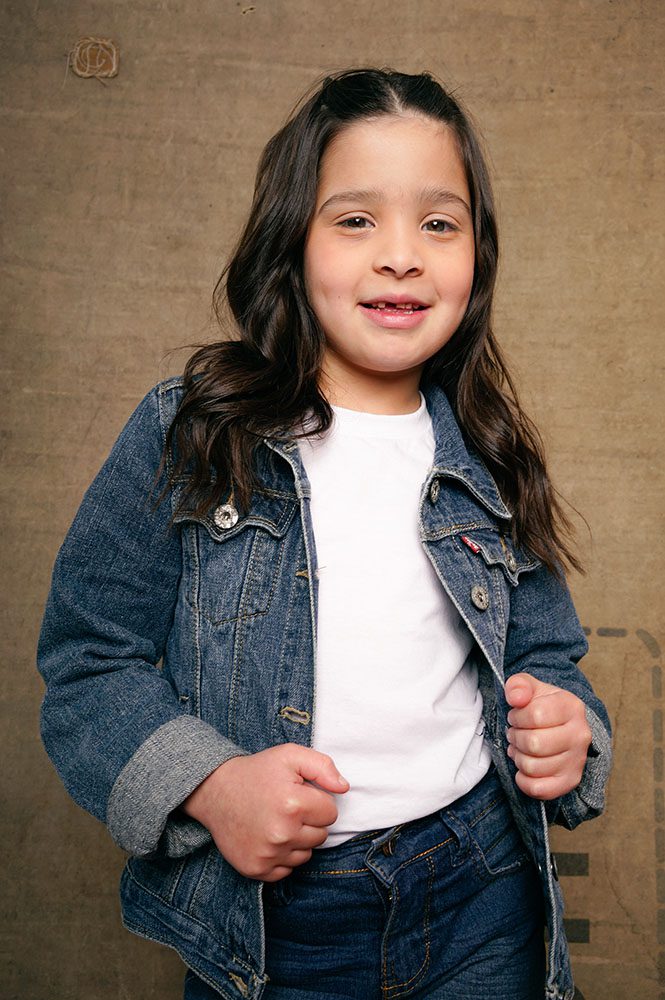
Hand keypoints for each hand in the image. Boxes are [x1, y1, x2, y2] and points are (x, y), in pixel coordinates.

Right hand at [181, 743, 348, 880]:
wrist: (216, 791)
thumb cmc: (258, 772)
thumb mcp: (290, 755)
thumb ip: (323, 766)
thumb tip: (344, 788)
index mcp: (293, 804)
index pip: (331, 813)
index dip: (317, 801)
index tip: (299, 794)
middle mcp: (281, 833)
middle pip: (321, 836)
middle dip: (309, 821)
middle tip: (286, 808)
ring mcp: (268, 854)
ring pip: (306, 854)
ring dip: (297, 840)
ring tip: (276, 821)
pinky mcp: (256, 869)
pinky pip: (287, 870)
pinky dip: (282, 857)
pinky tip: (268, 838)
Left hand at [504, 673, 591, 799]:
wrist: (562, 726)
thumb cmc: (542, 706)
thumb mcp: (530, 688)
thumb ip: (519, 685)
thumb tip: (515, 697)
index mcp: (571, 707)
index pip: (535, 715)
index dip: (517, 717)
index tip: (516, 716)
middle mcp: (580, 735)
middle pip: (534, 743)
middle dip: (515, 738)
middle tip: (515, 734)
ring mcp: (577, 760)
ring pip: (533, 767)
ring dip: (518, 758)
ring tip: (520, 748)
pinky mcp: (570, 781)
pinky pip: (539, 789)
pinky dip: (523, 781)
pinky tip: (523, 768)